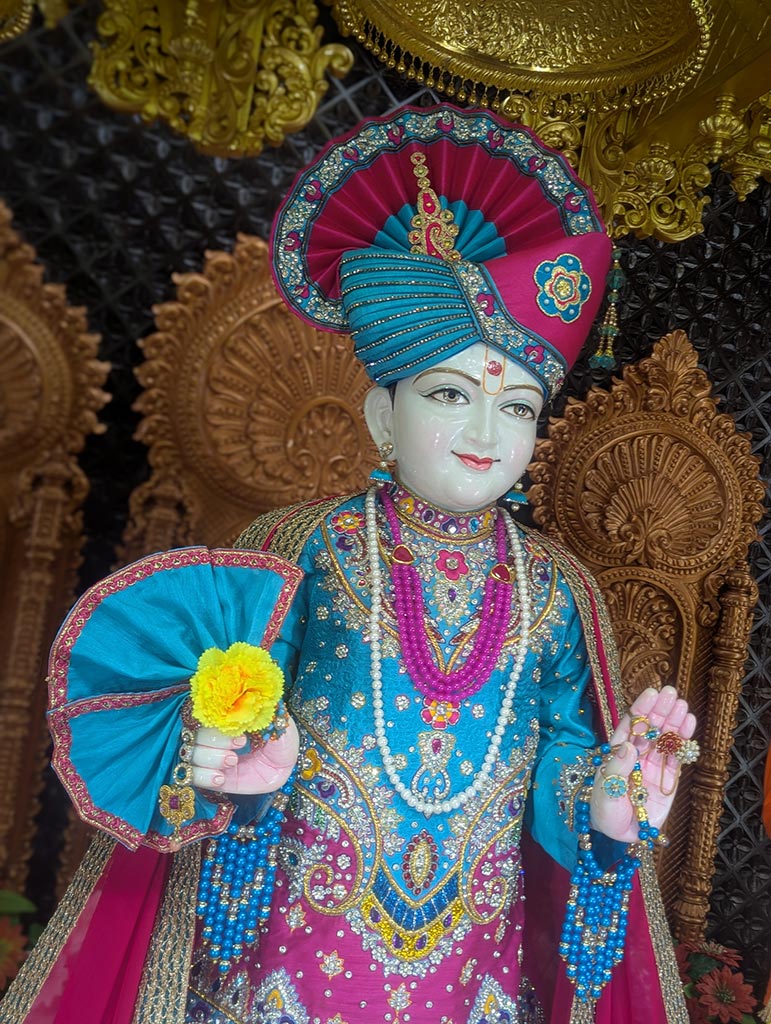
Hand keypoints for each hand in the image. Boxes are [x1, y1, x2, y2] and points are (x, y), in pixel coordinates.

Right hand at [190, 716, 298, 794]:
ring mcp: (207, 755)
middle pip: (191, 731)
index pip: (203, 708)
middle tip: (239, 743)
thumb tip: (254, 693)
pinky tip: (221, 778)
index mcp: (224, 713)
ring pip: (189, 753)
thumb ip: (265, 707)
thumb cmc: (280, 738)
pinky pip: (192, 776)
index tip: (236, 725)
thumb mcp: (277, 720)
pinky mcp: (208, 776)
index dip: (214, 717)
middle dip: (213, 738)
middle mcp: (210, 732)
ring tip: (233, 760)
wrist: (285, 766)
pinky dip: (204, 776)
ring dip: (210, 757)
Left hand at [590, 685, 696, 842]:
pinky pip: (675, 757)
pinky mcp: (667, 780)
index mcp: (617, 752)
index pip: (629, 726)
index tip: (650, 694)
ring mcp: (652, 766)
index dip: (640, 709)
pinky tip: (689, 724)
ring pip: (664, 739)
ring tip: (682, 705)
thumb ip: (615, 769)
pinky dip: (682, 742)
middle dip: (659, 710)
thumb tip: (628, 746)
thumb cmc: (604, 811)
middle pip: (649, 728)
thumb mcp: (604, 791)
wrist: (618, 835)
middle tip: (670, 692)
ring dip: (673, 722)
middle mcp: (636, 755)